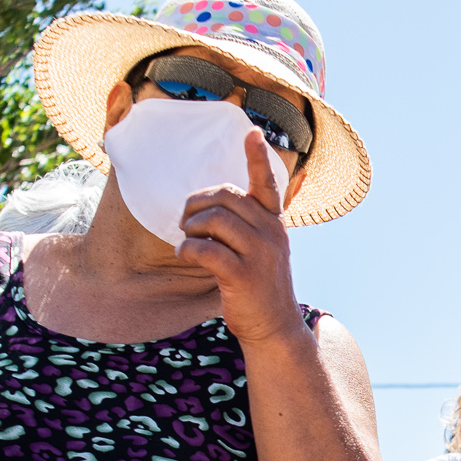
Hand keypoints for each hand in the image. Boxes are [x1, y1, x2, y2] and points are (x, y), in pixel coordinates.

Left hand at [174, 129, 308, 353]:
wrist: (273, 328)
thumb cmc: (258, 287)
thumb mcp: (260, 250)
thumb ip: (245, 225)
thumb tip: (209, 205)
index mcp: (274, 223)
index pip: (267, 183)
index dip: (257, 157)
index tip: (252, 132)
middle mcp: (271, 233)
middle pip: (225, 196)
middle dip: (196, 204)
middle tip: (186, 223)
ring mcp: (259, 253)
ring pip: (214, 219)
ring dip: (190, 227)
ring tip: (187, 241)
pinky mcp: (243, 275)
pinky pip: (205, 248)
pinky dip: (187, 249)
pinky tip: (186, 255)